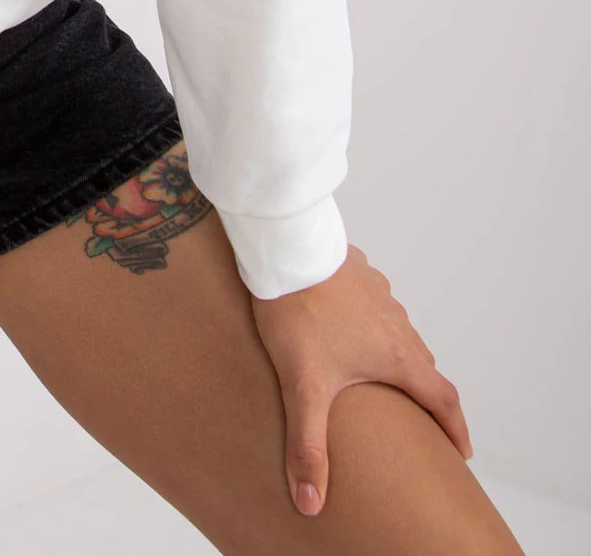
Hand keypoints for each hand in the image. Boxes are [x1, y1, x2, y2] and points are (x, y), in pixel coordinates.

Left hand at [249, 243, 471, 517]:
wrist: (283, 244)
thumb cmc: (297, 311)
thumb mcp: (303, 385)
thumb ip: (308, 445)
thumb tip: (310, 501)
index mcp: (396, 353)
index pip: (442, 399)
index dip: (455, 429)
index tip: (462, 452)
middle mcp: (397, 322)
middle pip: (423, 366)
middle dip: (426, 396)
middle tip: (421, 420)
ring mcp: (379, 293)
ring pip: (400, 333)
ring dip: (400, 357)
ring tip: (386, 376)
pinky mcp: (359, 272)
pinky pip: (376, 304)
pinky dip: (375, 324)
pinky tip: (352, 326)